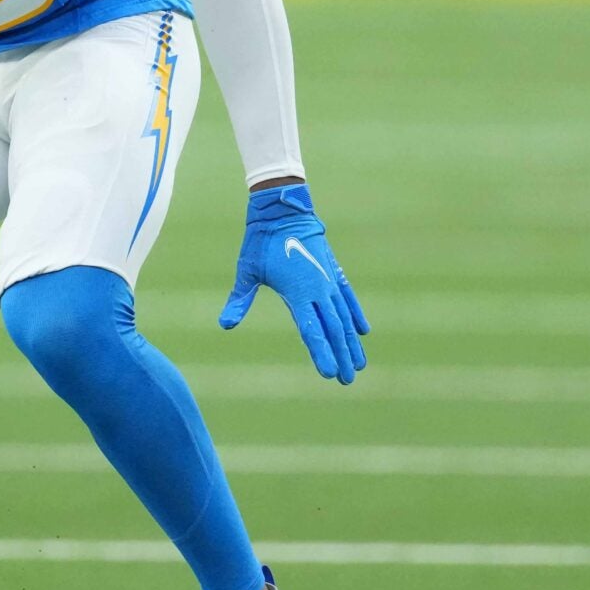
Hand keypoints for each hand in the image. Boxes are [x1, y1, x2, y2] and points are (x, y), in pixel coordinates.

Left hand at [220, 183, 369, 383]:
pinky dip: (356, 315)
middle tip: (347, 380)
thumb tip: (226, 325)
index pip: (312, 330)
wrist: (283, 209)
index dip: (321, 352)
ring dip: (351, 342)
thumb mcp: (247, 271)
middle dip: (340, 356)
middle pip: (333, 329)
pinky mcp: (333, 271)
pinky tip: (363, 331)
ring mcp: (328, 280)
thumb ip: (240, 299)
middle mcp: (318, 289)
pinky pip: (348, 298)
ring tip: (359, 364)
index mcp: (297, 292)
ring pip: (344, 317)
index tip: (329, 373)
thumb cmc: (261, 241)